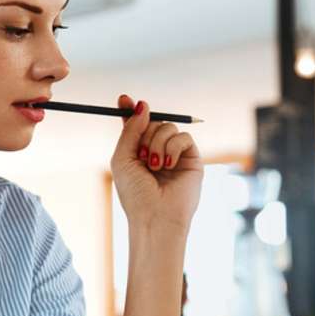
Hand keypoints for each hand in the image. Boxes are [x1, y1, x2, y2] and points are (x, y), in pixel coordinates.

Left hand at [110, 94, 203, 234]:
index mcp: (138, 152)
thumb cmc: (135, 193)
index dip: (131, 110)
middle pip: (153, 121)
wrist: (155, 216)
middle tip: (142, 154)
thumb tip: (143, 105)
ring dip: (157, 143)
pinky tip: (168, 165)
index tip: (123, 99)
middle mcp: (157, 151)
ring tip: (154, 166)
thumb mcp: (123, 158)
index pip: (137, 124)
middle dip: (145, 133)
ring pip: (168, 127)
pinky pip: (184, 137)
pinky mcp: (192, 158)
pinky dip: (172, 148)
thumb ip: (130, 130)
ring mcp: (175, 154)